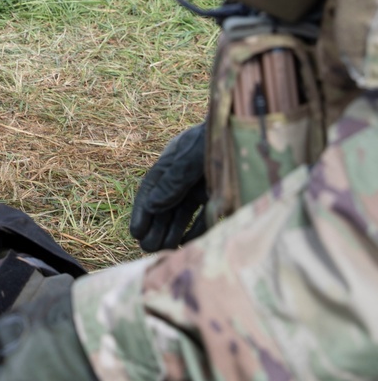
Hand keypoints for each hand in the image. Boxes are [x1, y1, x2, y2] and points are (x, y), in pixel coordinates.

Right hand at [129, 123, 207, 252]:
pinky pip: (203, 216)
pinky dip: (194, 230)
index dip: (142, 212)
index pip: (151, 190)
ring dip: (171, 231)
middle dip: (155, 227)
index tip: (136, 232)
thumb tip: (152, 206)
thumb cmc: (215, 139)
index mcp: (170, 164)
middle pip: (164, 206)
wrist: (245, 131)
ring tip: (164, 249)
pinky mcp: (218, 195)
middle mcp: (182, 177)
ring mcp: (200, 187)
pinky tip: (184, 243)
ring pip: (181, 214)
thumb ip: (173, 181)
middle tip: (149, 247)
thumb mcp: (190, 158)